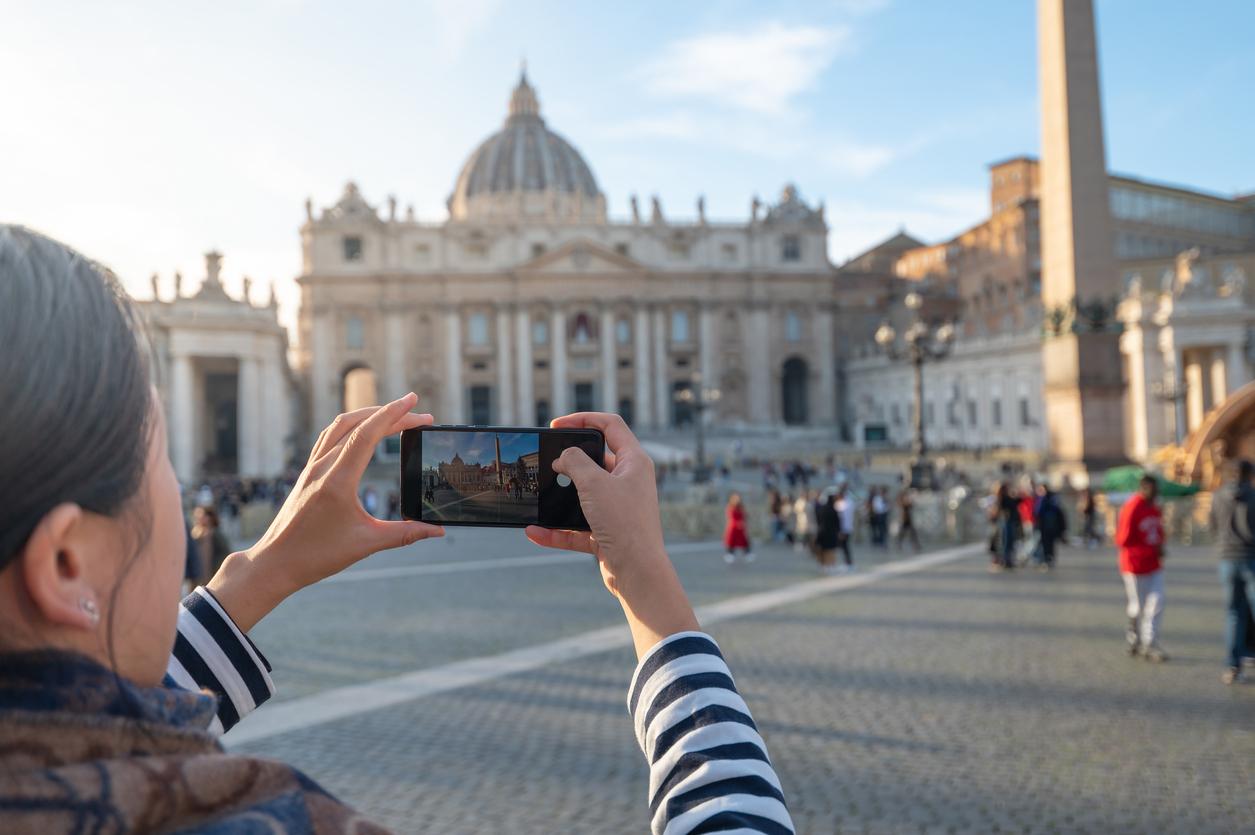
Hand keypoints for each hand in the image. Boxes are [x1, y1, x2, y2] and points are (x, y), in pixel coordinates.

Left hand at [208, 393, 443, 630]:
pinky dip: (350, 426)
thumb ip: (405, 534)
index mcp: (338, 481)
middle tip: (418, 415)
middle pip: (357, 424)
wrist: (275, 563)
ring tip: (393, 416)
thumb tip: (437, 530)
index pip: (367, 434)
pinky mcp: (307, 473)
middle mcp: (322, 467)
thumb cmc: (317, 555)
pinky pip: (328, 437)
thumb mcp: (366, 544)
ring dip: (368, 415)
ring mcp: (312, 468)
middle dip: (390, 414)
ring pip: (340, 426)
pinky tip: (361, 431)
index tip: (414, 401)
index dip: (393, 414)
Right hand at [525, 412, 698, 658]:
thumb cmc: (624, 523)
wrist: (638, 572)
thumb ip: (574, 462)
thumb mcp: (594, 483)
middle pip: (595, 460)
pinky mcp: (608, 531)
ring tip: (538, 495)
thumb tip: (563, 457)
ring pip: (583, 495)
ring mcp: (618, 507)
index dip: (583, 419)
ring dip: (561, 497)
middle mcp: (628, 481)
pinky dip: (558, 529)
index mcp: (634, 461)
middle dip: (569, 460)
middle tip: (547, 459)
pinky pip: (578, 526)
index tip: (557, 425)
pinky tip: (535, 532)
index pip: (610, 426)